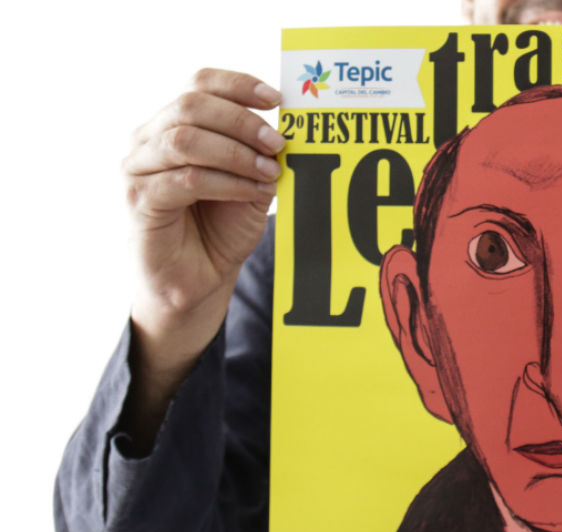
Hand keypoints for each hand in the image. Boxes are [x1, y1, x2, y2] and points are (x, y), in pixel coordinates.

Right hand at [119, 69, 283, 450]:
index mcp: (172, 125)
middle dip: (242, 121)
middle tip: (278, 142)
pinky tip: (252, 190)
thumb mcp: (249, 183)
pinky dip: (226, 181)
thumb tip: (289, 127)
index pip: (198, 84)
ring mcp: (137, 170)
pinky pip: (186, 180)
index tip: (276, 97)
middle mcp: (147, 141)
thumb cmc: (220, 230)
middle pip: (192, 105)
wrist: (197, 283)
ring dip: (236, 152)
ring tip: (268, 170)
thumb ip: (259, 153)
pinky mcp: (140, 202)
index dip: (237, 85)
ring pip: (186, 140)